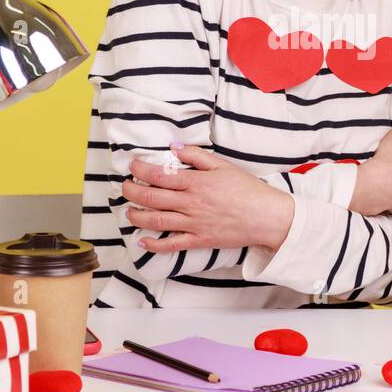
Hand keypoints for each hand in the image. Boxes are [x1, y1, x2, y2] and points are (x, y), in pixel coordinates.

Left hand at [121, 142, 294, 253]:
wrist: (267, 217)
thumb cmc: (248, 189)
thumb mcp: (224, 165)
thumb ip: (197, 155)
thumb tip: (173, 146)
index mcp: (197, 182)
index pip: (160, 175)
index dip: (141, 170)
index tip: (132, 167)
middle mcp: (192, 203)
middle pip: (152, 198)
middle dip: (132, 192)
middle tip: (124, 186)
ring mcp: (194, 224)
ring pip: (157, 220)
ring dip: (137, 216)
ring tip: (128, 211)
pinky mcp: (199, 240)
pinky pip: (172, 244)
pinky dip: (154, 245)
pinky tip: (142, 242)